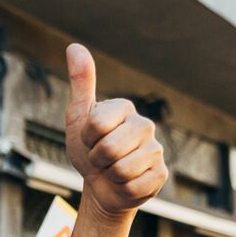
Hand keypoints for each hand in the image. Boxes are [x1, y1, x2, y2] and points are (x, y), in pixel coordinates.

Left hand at [64, 44, 166, 217]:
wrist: (101, 186)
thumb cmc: (88, 149)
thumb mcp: (78, 118)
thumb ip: (80, 84)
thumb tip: (74, 46)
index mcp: (124, 108)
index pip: (96, 125)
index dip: (86, 138)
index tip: (89, 139)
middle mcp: (144, 125)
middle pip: (109, 149)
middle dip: (97, 159)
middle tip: (100, 158)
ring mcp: (156, 150)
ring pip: (122, 170)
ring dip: (110, 175)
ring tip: (112, 170)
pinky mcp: (161, 174)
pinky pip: (134, 186)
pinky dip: (123, 189)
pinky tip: (126, 183)